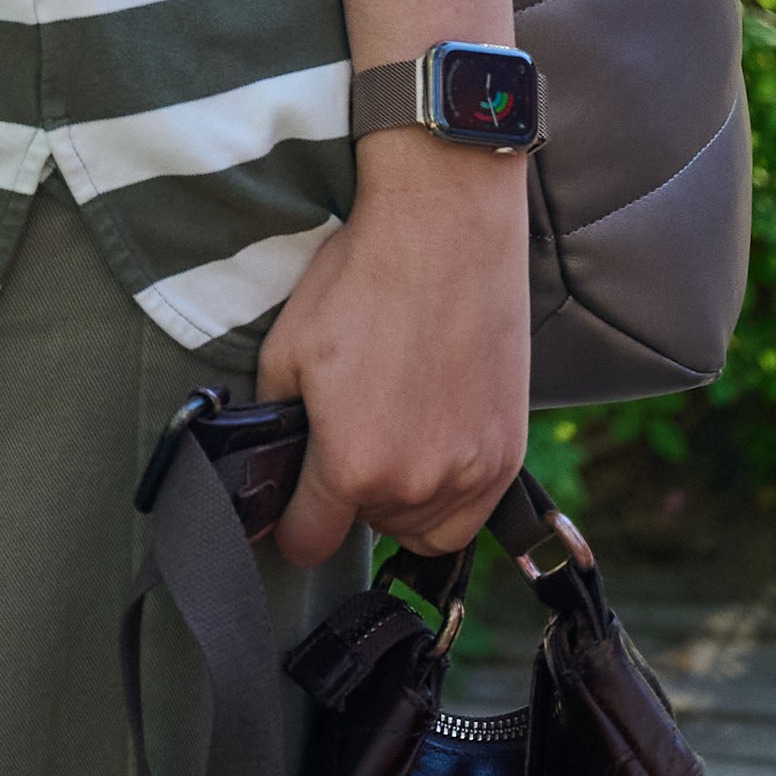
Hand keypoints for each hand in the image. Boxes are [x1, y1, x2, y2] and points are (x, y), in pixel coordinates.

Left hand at [258, 135, 533, 567]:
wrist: (444, 233)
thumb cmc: (361, 282)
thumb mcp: (285, 350)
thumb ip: (271, 424)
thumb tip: (266, 463)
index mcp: (352, 464)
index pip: (308, 542)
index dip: (290, 525)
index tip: (290, 505)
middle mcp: (416, 484)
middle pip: (367, 529)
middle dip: (348, 496)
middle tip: (346, 435)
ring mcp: (471, 474)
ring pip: (422, 530)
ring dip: (400, 501)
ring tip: (389, 437)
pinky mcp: (509, 454)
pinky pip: (472, 513)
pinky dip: (448, 496)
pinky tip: (431, 443)